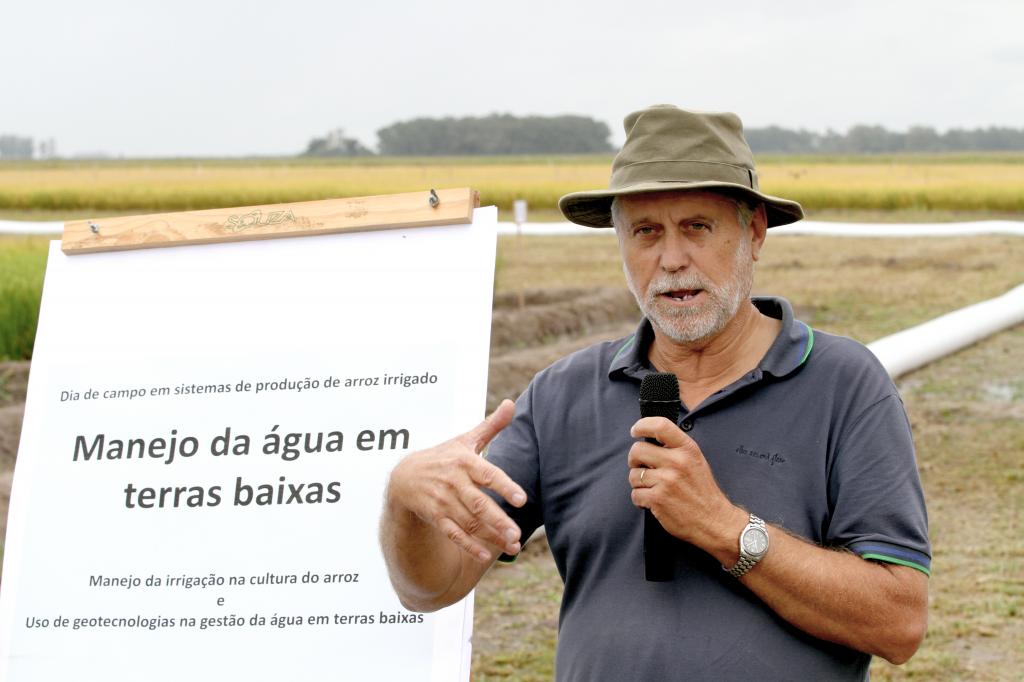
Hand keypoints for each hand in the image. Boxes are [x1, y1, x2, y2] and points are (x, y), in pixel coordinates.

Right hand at [386, 399, 526, 562]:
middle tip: (518, 534)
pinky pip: (453, 534)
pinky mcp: (435, 517)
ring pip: (469, 522)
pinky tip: (486, 555)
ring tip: (512, 545)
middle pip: (478, 504)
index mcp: (464, 461)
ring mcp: (443, 501)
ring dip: (490, 536)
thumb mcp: (464, 439)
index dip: (504, 486)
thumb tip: (511, 403)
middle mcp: (453, 482)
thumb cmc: (443, 456)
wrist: (404, 477)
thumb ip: (490, 426)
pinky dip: (469, 545)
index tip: (522, 499)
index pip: (487, 474)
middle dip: (498, 521)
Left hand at [627, 416, 742, 551]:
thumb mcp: (696, 461)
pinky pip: (635, 494)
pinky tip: (654, 501)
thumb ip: (676, 449)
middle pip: (637, 450)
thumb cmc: (703, 492)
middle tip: (642, 468)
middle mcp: (677, 462)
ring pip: (634, 474)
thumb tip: (650, 440)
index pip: (660, 425)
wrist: (715, 521)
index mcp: (687, 449)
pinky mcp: (658, 499)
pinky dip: (641, 500)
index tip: (635, 431)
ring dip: (639, 483)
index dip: (642, 426)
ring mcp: (666, 481)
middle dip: (635, 460)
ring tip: (653, 489)